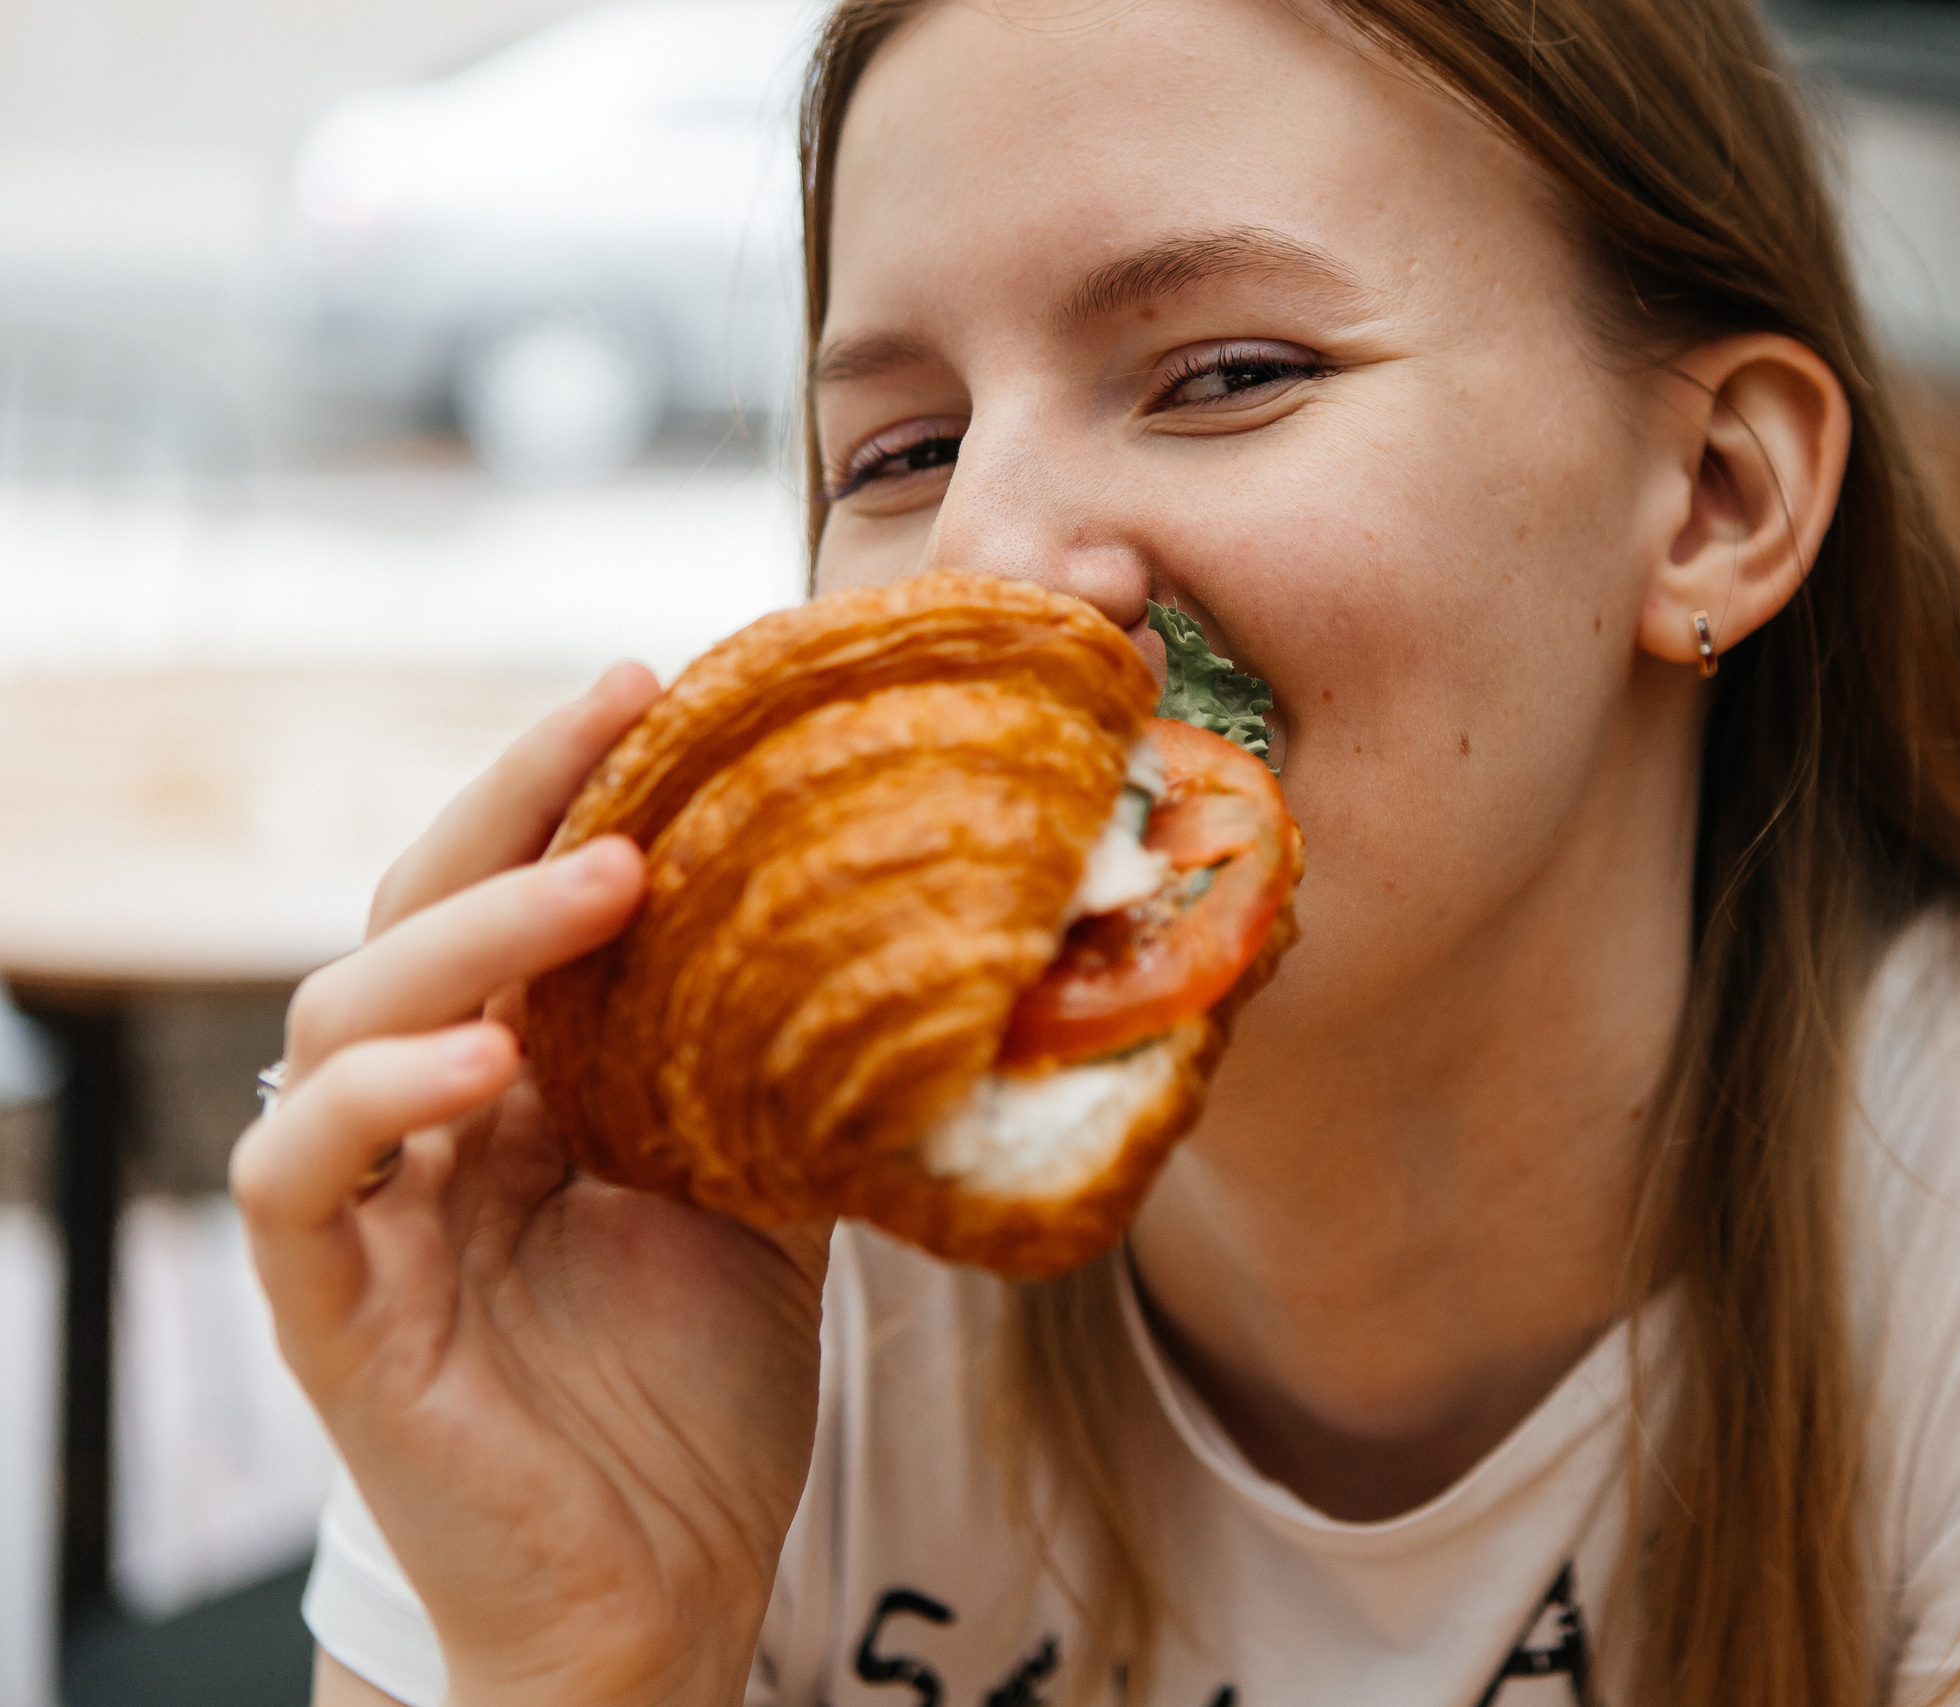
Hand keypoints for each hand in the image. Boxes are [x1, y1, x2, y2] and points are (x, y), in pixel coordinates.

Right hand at [234, 663, 832, 1706]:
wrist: (666, 1594)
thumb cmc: (700, 1396)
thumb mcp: (767, 1198)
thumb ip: (781, 1077)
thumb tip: (908, 942)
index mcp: (525, 1086)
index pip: (510, 900)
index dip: (566, 787)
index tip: (664, 686)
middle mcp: (435, 1127)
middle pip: (418, 917)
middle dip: (511, 802)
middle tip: (624, 711)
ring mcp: (375, 1216)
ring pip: (346, 1020)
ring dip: (467, 932)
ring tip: (604, 876)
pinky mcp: (337, 1317)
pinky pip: (308, 1181)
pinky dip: (376, 1104)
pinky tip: (477, 1065)